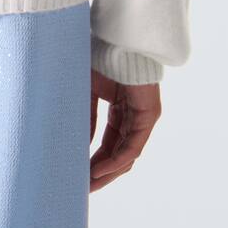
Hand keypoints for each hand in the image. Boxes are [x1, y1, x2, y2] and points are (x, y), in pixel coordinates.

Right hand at [89, 69, 161, 190]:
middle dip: (101, 172)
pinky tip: (99, 169)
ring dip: (108, 172)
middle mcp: (133, 116)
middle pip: (118, 154)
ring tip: (89, 185)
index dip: (94, 160)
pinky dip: (116, 160)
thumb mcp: (87, 92)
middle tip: (84, 188)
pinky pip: (132, 146)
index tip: (79, 174)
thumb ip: (86, 117)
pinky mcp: (149, 116)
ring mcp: (142, 117)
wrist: (115, 39)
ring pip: (126, 155)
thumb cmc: (100, 58)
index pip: (109, 143)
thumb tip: (79, 144)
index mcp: (119, 109)